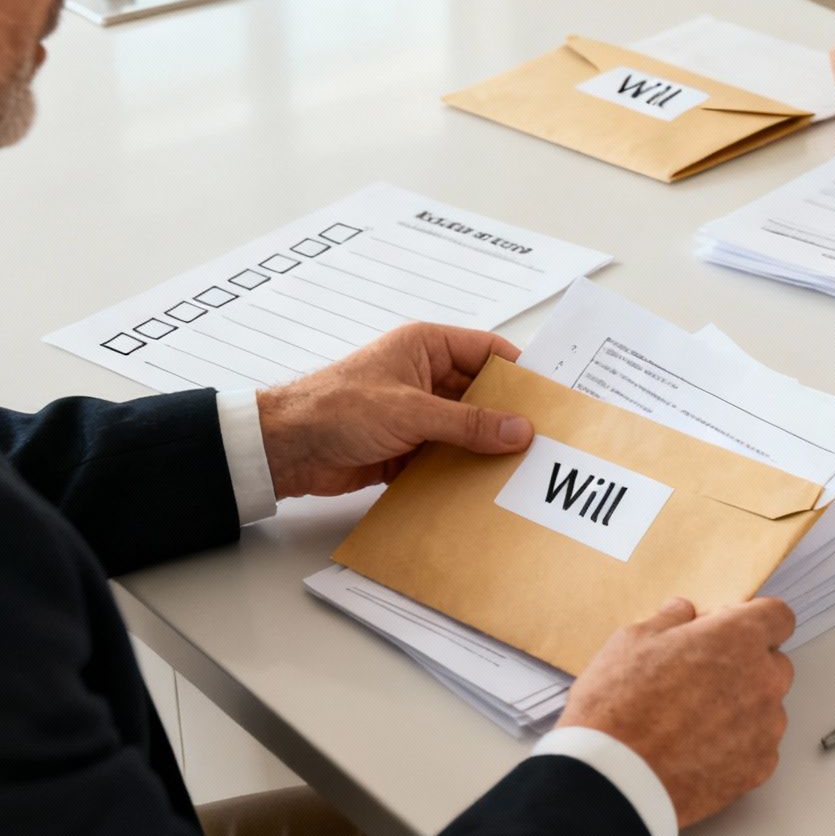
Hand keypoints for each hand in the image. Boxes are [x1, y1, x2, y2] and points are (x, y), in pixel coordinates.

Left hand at [254, 322, 531, 500]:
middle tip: (544, 440)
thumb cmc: (336, 408)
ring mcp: (416, 414)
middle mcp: (425, 377)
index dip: (519, 372)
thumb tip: (519, 430)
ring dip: (485, 448)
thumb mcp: (411, 412)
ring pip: (466, 429)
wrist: (285, 449)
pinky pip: (446, 457)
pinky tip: (486, 488)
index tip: (549, 397)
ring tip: (522, 469)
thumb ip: (468, 424)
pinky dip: (463, 471)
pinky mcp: (406, 448)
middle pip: (481, 395)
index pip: (487, 352)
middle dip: (507, 417)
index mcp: (426, 347)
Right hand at [559, 597, 796, 827]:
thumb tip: (681, 614)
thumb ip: (669, 621)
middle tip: (703, 677)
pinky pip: (760, 746)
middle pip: (774, 663)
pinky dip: (739, 745)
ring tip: (695, 719)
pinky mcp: (758, 768)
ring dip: (743, 707)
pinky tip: (700, 747)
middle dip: (747, 664)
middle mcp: (763, 680)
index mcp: (738, 639)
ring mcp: (765, 727)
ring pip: (768, 707)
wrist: (615, 780)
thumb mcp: (633, 641)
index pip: (778, 616)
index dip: (753, 620)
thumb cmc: (620, 709)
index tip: (733, 630)